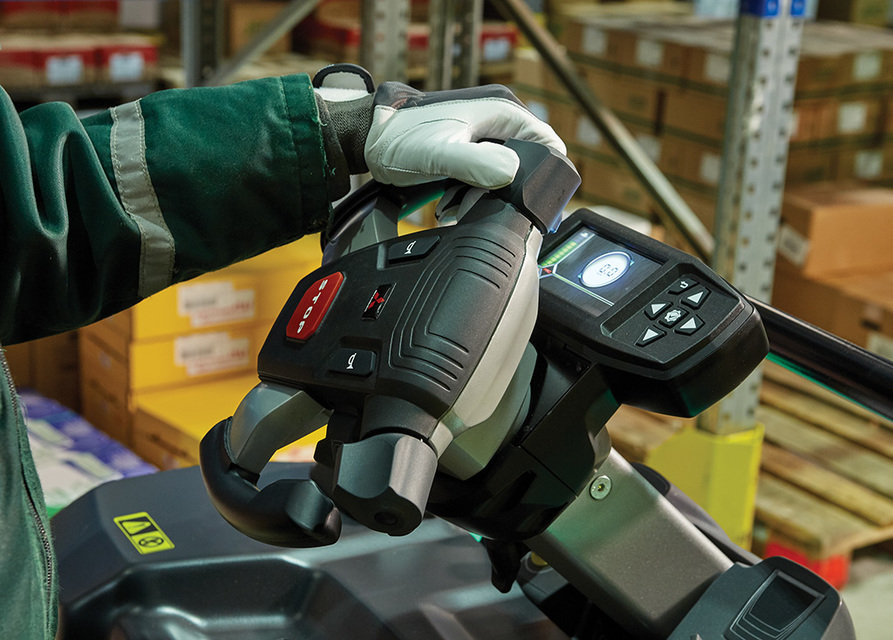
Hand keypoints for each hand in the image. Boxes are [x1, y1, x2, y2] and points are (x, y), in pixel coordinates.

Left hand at [314, 65, 566, 193]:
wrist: (367, 136)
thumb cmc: (399, 137)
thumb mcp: (439, 154)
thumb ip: (476, 164)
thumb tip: (511, 174)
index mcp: (502, 110)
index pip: (548, 145)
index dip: (545, 178)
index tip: (526, 207)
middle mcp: (498, 118)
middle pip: (525, 164)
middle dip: (506, 194)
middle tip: (477, 211)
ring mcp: (483, 133)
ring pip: (503, 175)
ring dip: (484, 198)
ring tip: (456, 211)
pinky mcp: (468, 149)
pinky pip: (483, 177)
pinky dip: (470, 194)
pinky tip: (450, 206)